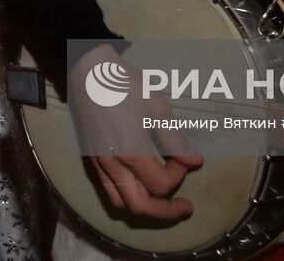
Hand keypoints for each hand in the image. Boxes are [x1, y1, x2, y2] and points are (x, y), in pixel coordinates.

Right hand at [67, 44, 203, 221]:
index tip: (185, 158)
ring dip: (146, 207)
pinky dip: (127, 197)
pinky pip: (108, 190)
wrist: (90, 72)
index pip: (161, 184)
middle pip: (141, 206)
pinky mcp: (91, 159)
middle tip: (185, 208)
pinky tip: (140, 186)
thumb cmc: (125, 85)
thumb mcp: (157, 106)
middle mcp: (113, 164)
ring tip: (163, 201)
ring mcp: (99, 164)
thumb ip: (175, 138)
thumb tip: (194, 160)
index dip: (179, 175)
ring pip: (122, 203)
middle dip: (167, 211)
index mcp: (131, 152)